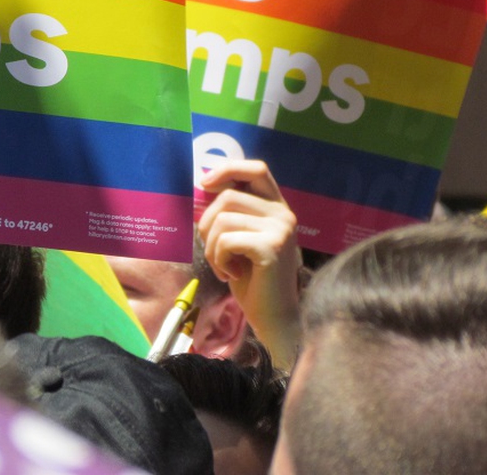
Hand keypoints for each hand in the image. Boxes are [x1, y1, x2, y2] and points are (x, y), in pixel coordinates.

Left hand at [197, 159, 301, 368]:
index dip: (228, 169)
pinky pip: (226, 240)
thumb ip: (230, 213)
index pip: (256, 168)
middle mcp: (283, 213)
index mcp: (277, 207)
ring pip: (223, 219)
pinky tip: (231, 275)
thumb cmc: (253, 280)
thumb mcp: (240, 238)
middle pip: (228, 197)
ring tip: (224, 267)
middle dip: (206, 224)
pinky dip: (218, 259)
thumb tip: (203, 186)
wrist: (273, 317)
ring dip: (211, 247)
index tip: (205, 184)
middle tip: (214, 251)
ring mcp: (280, 228)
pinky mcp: (272, 246)